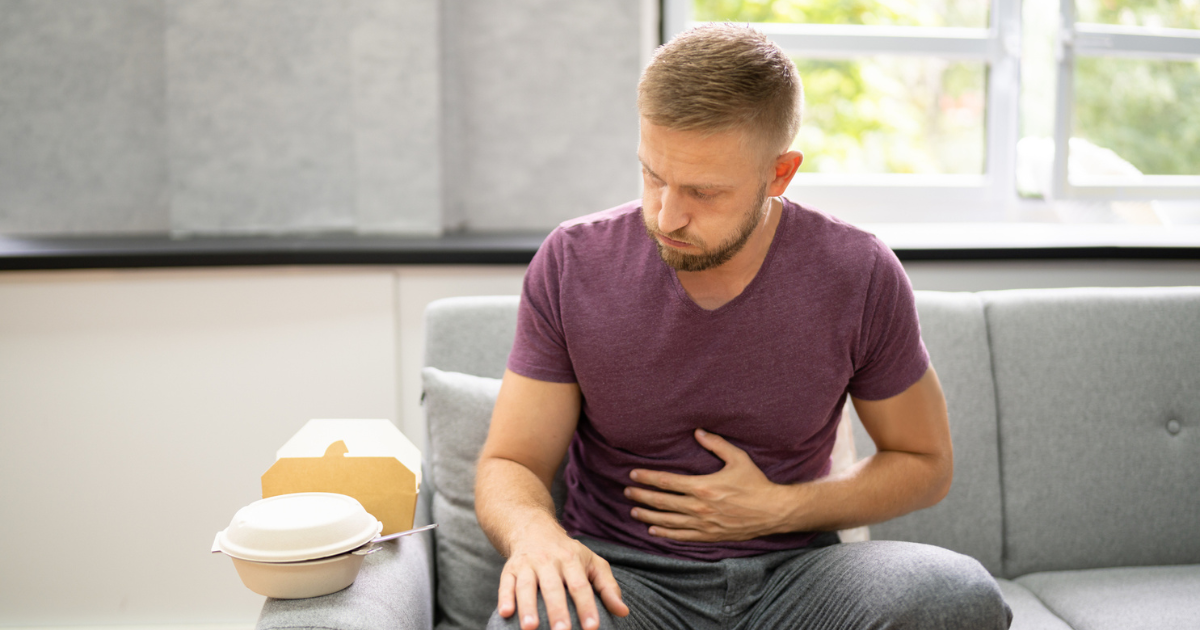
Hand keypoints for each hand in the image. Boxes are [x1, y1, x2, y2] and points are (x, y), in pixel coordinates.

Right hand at [498, 523, 629, 629]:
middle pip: (553, 587)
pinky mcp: (510, 568)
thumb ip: (608, 587)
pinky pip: (505, 583)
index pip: (580, 585)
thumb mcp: (592, 563)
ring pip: (526, 585)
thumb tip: (624, 612)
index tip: (592, 628)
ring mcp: (528, 564)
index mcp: (572, 560)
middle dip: (557, 610)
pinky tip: (505, 613)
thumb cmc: (568, 552)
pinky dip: (504, 597)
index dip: (586, 607)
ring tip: (530, 628)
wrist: (533, 528)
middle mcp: (549, 561)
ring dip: (527, 607)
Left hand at [625, 428, 795, 541]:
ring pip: (668, 521)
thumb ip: (716, 444)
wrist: (773, 511)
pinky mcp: (709, 535)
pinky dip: (665, 533)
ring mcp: (703, 523)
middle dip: (642, 496)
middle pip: (662, 502)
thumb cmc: (756, 483)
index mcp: (702, 486)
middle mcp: (699, 507)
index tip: (633, 474)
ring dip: (648, 516)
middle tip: (627, 492)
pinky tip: (654, 531)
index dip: (648, 478)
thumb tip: (698, 431)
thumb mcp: (738, 458)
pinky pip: (682, 536)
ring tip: (634, 512)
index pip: (666, 482)